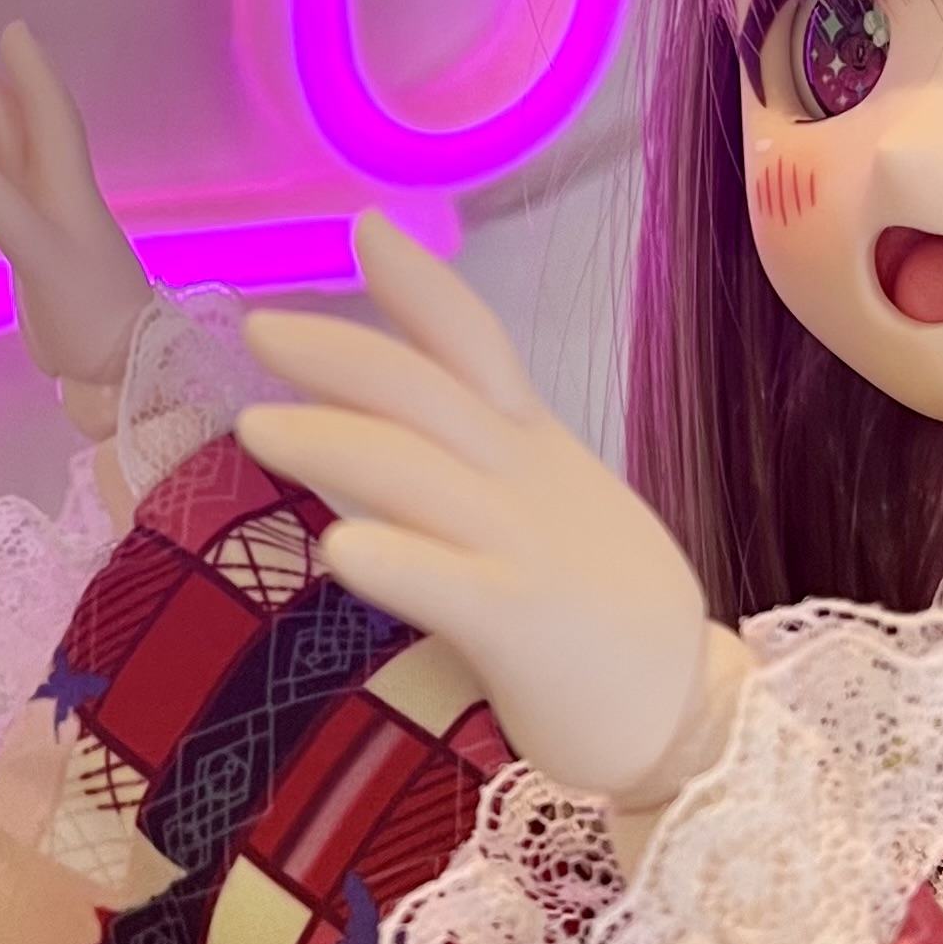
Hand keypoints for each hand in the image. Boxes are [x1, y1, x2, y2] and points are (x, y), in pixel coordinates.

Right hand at [0, 20, 155, 425]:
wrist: (117, 367)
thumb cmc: (93, 316)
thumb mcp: (47, 265)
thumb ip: (9, 218)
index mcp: (66, 187)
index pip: (48, 114)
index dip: (31, 72)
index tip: (11, 30)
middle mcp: (55, 190)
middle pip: (16, 122)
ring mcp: (42, 214)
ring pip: (2, 149)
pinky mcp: (29, 240)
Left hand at [238, 213, 741, 818]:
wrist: (688, 716)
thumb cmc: (598, 615)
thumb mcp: (549, 509)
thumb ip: (479, 463)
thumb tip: (379, 427)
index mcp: (534, 450)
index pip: (475, 345)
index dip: (420, 284)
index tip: (362, 227)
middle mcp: (528, 483)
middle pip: (426, 396)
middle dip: (340, 354)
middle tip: (258, 329)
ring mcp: (528, 550)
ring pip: (418, 476)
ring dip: (331, 442)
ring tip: (254, 427)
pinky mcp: (526, 628)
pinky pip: (451, 586)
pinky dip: (395, 561)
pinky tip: (336, 548)